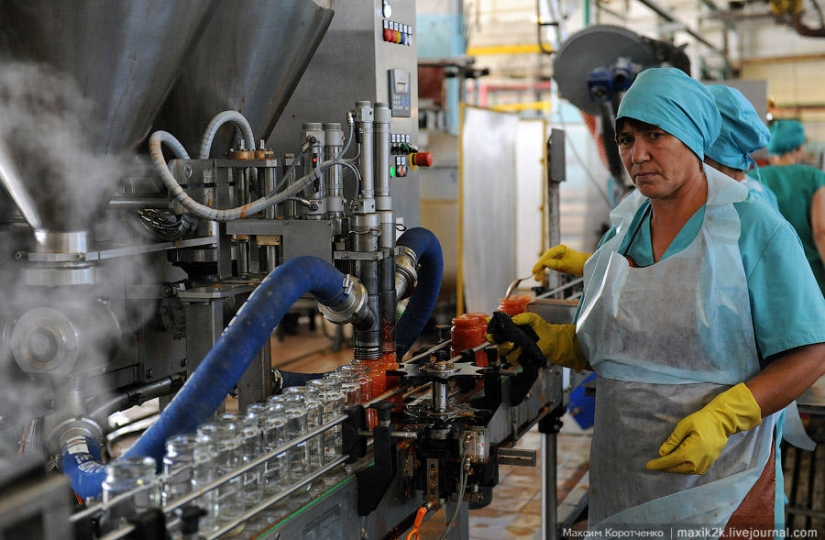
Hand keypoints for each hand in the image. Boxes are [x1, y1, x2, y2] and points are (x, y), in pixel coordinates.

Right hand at [486, 312, 588, 371]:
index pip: (496, 331)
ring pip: (504, 352)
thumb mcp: (533, 319)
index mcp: (511, 330)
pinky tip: (522, 351)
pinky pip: (513, 359)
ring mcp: (515, 350)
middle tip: (509, 340)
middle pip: (497, 343)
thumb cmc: (544, 329)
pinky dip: (517, 355)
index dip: (491, 331)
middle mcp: (511, 340)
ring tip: (517, 345)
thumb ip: (522, 317)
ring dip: (509, 349)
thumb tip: (512, 320)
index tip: (490, 329)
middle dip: (499, 342)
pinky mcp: (521, 358)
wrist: (555, 341)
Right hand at [532, 244, 591, 279]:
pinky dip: (544, 270)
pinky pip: (547, 265)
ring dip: (540, 271)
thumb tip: (545, 263)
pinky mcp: (555, 260)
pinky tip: (540, 276)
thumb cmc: (577, 264)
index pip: (547, 256)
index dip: (540, 263)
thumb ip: (555, 264)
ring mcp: (555, 255)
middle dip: (539, 268)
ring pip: (544, 263)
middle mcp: (556, 250)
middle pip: (544, 259)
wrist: (584, 265)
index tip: (534, 271)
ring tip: (537, 279)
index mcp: (559, 248)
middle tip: (535, 277)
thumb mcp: (566, 265)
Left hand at [646, 383, 761, 474]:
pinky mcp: (708, 466)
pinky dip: (682, 469)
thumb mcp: (684, 426)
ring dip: (673, 468)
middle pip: (676, 469)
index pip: (670, 461)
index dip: (658, 464)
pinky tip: (676, 464)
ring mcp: (704, 465)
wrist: (722, 423)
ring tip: (663, 464)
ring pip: (684, 471)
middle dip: (664, 467)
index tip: (648, 466)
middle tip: (653, 465)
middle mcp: (697, 462)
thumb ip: (673, 440)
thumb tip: (662, 453)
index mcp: (690, 452)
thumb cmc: (702, 421)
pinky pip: (692, 470)